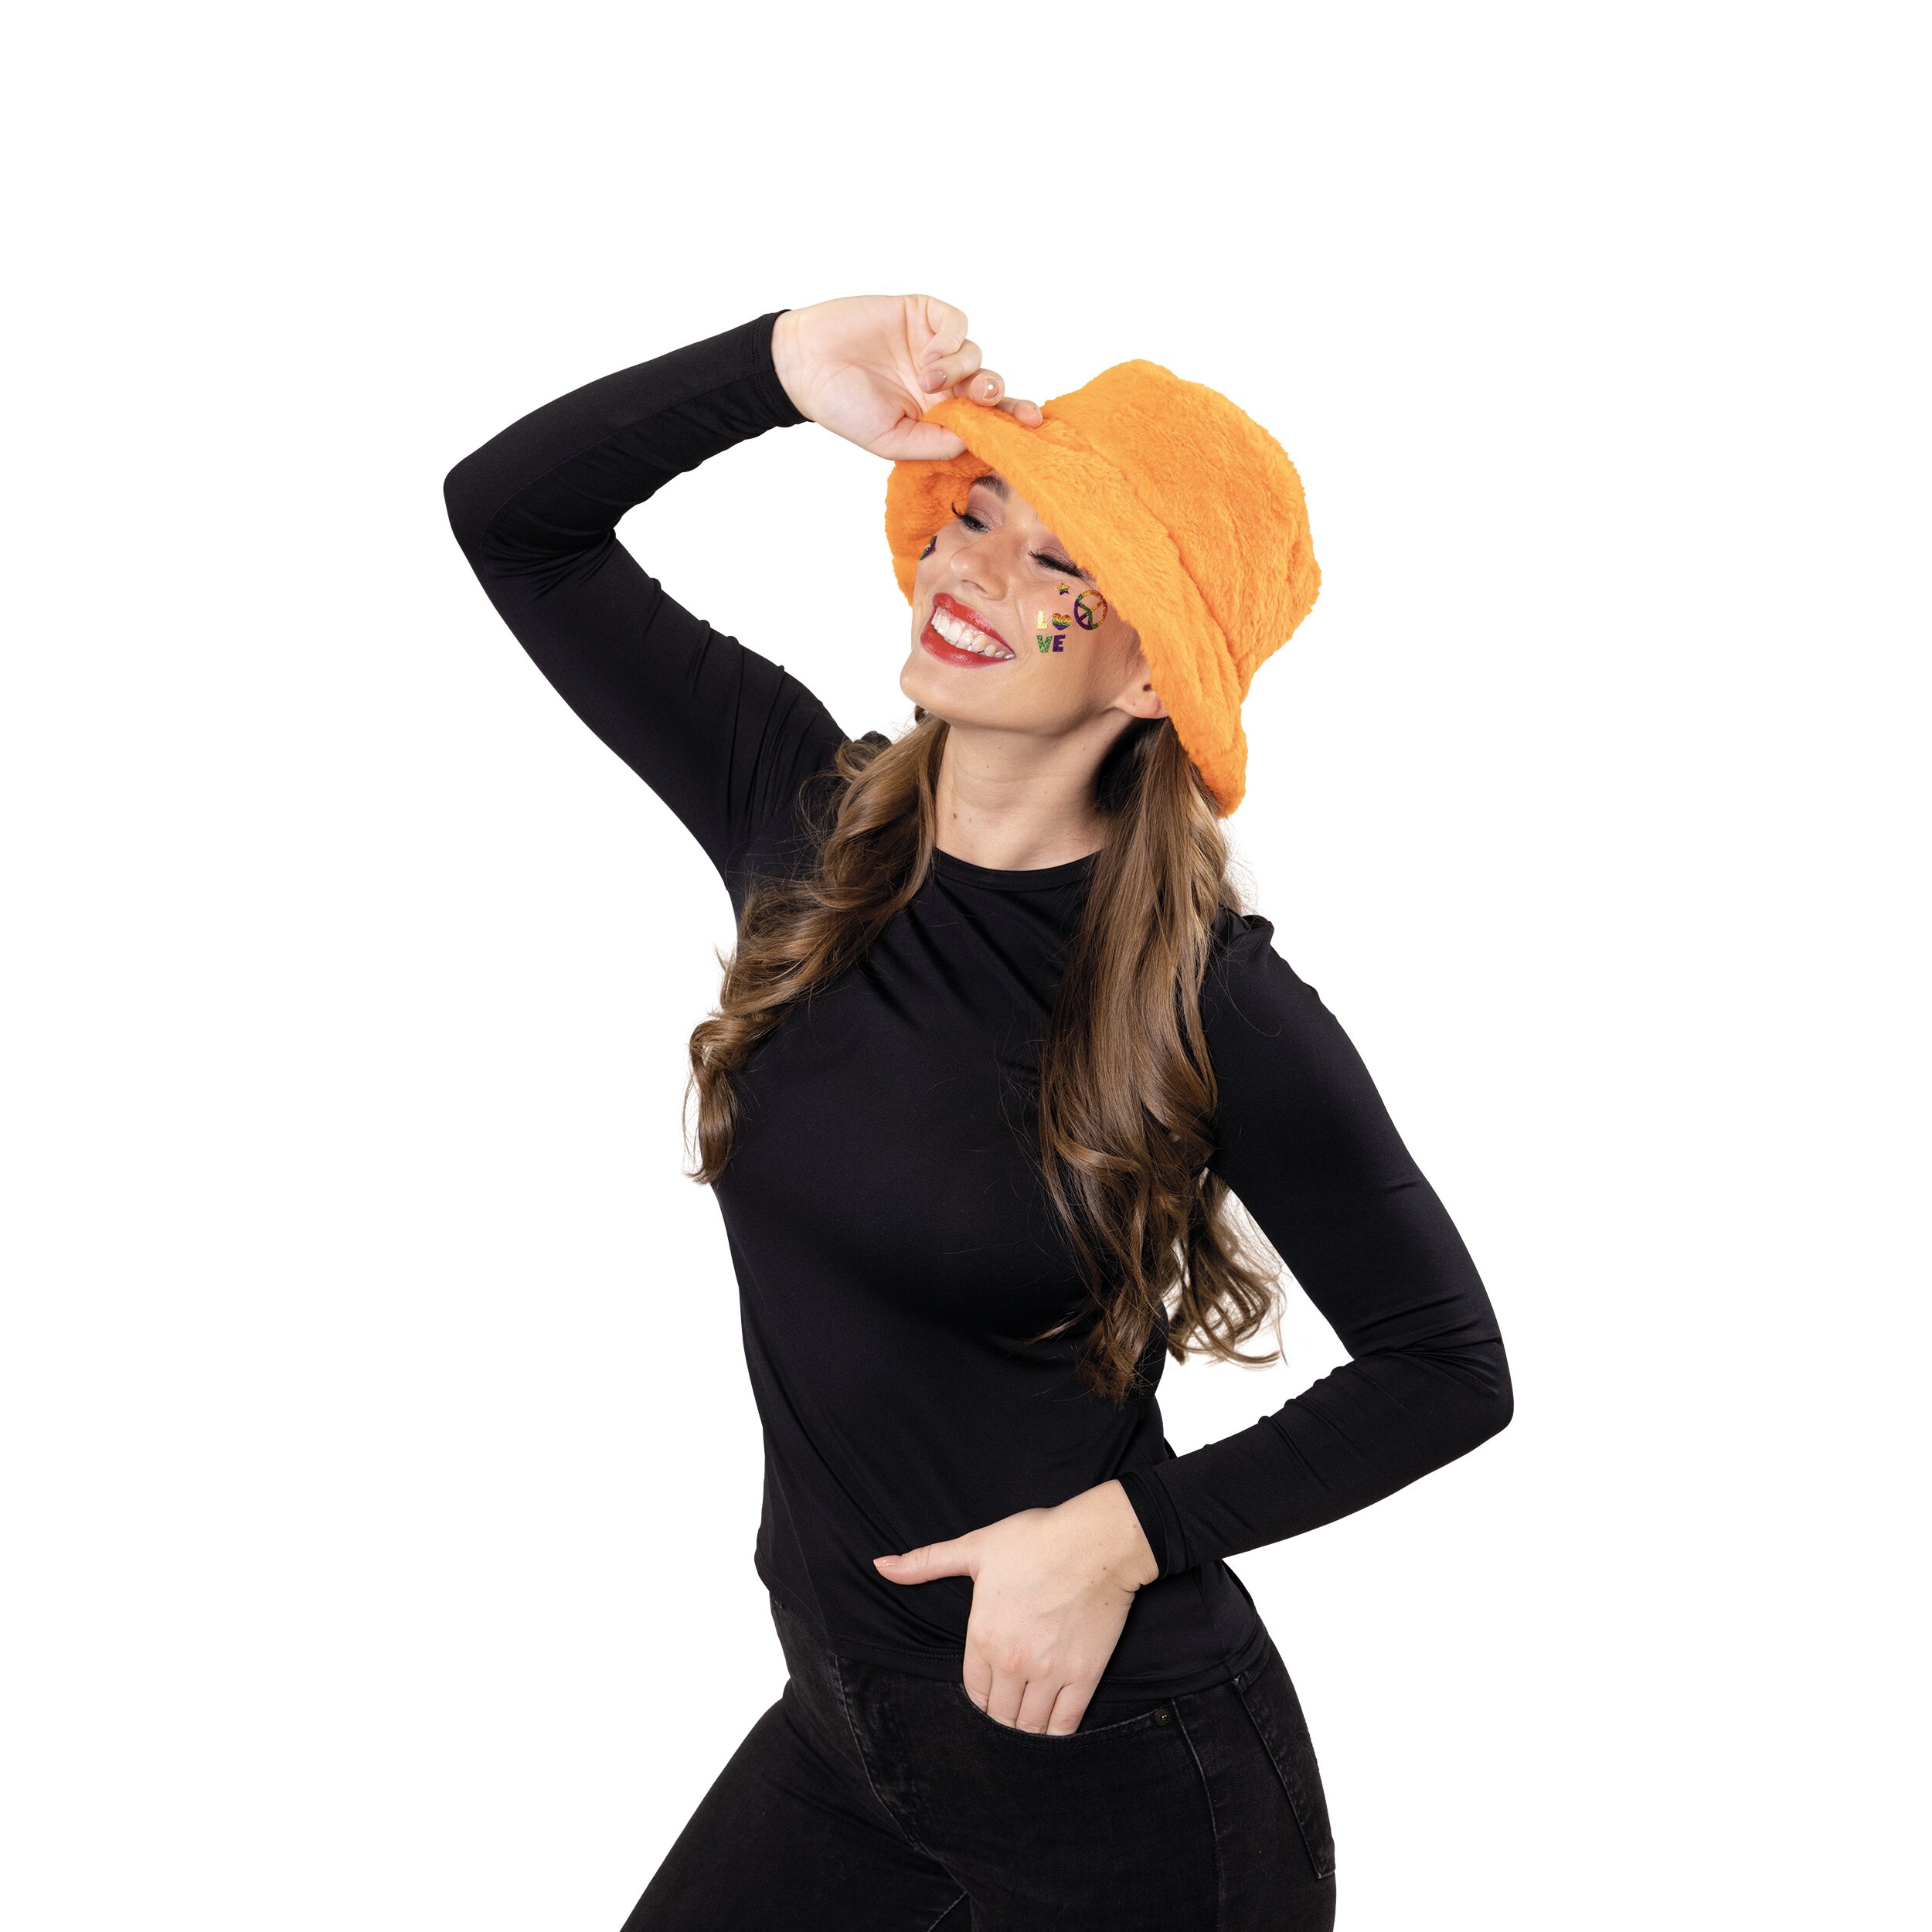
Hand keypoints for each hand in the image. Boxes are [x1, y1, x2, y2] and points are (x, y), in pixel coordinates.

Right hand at [771, 294, 1044, 461]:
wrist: (805, 365)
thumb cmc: (842, 408)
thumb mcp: (891, 441)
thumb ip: (936, 444)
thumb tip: (977, 440)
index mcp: (937, 415)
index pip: (985, 419)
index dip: (1011, 419)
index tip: (1033, 423)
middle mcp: (941, 383)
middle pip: (990, 385)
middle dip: (997, 393)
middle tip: (987, 395)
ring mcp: (932, 347)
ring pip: (976, 355)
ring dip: (960, 368)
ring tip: (926, 379)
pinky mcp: (921, 315)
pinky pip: (956, 323)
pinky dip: (951, 340)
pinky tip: (927, 355)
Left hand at [872, 1480, 1160, 1734]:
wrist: (1098, 1542)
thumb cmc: (1036, 1539)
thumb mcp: (976, 1547)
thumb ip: (926, 1562)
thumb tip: (880, 1565)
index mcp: (983, 1637)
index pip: (973, 1691)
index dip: (980, 1696)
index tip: (988, 1693)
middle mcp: (1012, 1663)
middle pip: (998, 1715)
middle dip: (1000, 1716)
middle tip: (1007, 1711)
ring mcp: (1049, 1673)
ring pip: (1029, 1726)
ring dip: (1024, 1729)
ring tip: (1026, 1721)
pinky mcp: (1084, 1676)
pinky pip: (1065, 1724)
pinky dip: (1056, 1734)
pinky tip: (1053, 1729)